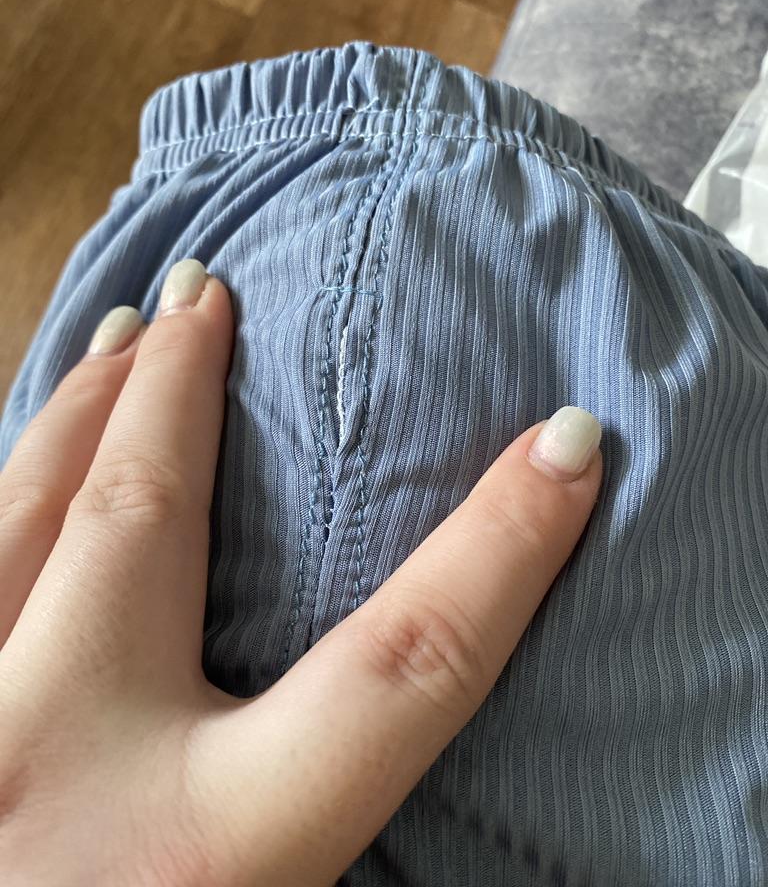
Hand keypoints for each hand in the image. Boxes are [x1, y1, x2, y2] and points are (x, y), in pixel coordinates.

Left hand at [0, 259, 601, 886]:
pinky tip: (15, 456)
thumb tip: (401, 761)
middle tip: (203, 292)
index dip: (505, 545)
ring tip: (112, 332)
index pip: (408, 670)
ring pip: (13, 518)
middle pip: (145, 520)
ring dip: (68, 412)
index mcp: (203, 860)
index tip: (566, 444)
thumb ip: (333, 856)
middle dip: (179, 391)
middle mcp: (62, 769)